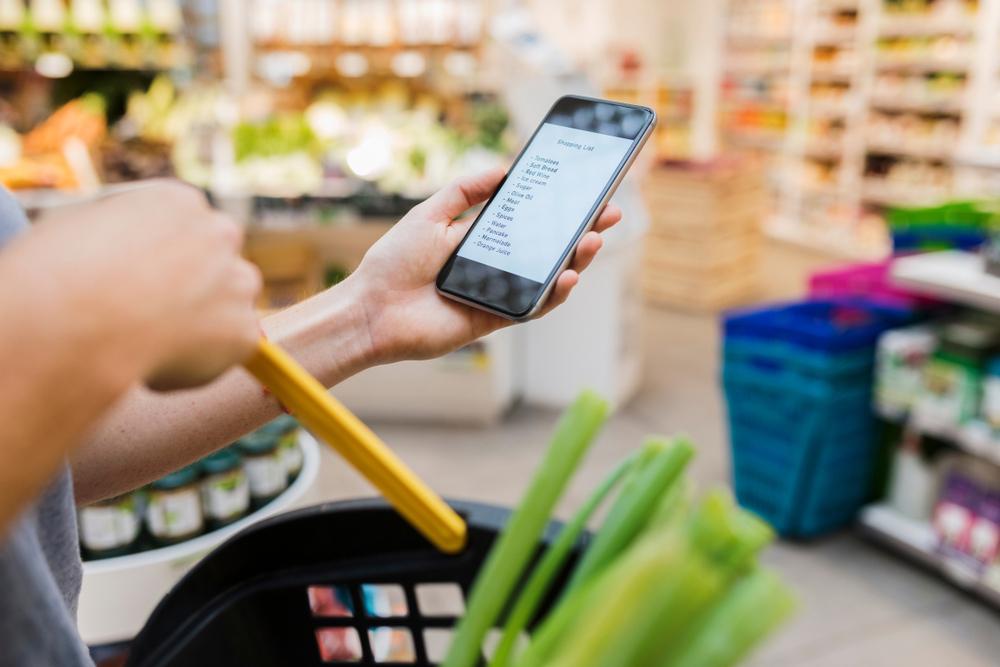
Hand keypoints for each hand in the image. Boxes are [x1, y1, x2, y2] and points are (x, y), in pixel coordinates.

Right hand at [21, 181, 261, 389]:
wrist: (82, 316)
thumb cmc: (63, 271)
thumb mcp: (80, 229)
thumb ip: (118, 237)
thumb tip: (120, 255)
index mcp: (178, 201)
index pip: (185, 228)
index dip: (162, 258)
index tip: (143, 281)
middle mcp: (219, 234)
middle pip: (217, 260)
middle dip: (196, 284)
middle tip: (156, 314)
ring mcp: (238, 282)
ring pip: (230, 304)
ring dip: (205, 321)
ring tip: (153, 341)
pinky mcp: (243, 331)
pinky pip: (228, 350)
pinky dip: (202, 362)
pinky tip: (160, 363)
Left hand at [346, 168, 622, 362]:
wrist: (372, 309)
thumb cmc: (393, 261)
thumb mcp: (430, 213)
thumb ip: (466, 191)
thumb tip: (504, 168)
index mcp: (482, 239)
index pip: (531, 221)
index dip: (559, 208)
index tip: (585, 191)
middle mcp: (495, 265)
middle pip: (549, 248)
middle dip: (581, 231)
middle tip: (608, 214)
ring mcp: (498, 293)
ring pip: (548, 278)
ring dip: (576, 261)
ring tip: (593, 240)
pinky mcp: (496, 319)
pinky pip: (533, 307)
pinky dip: (554, 294)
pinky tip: (568, 276)